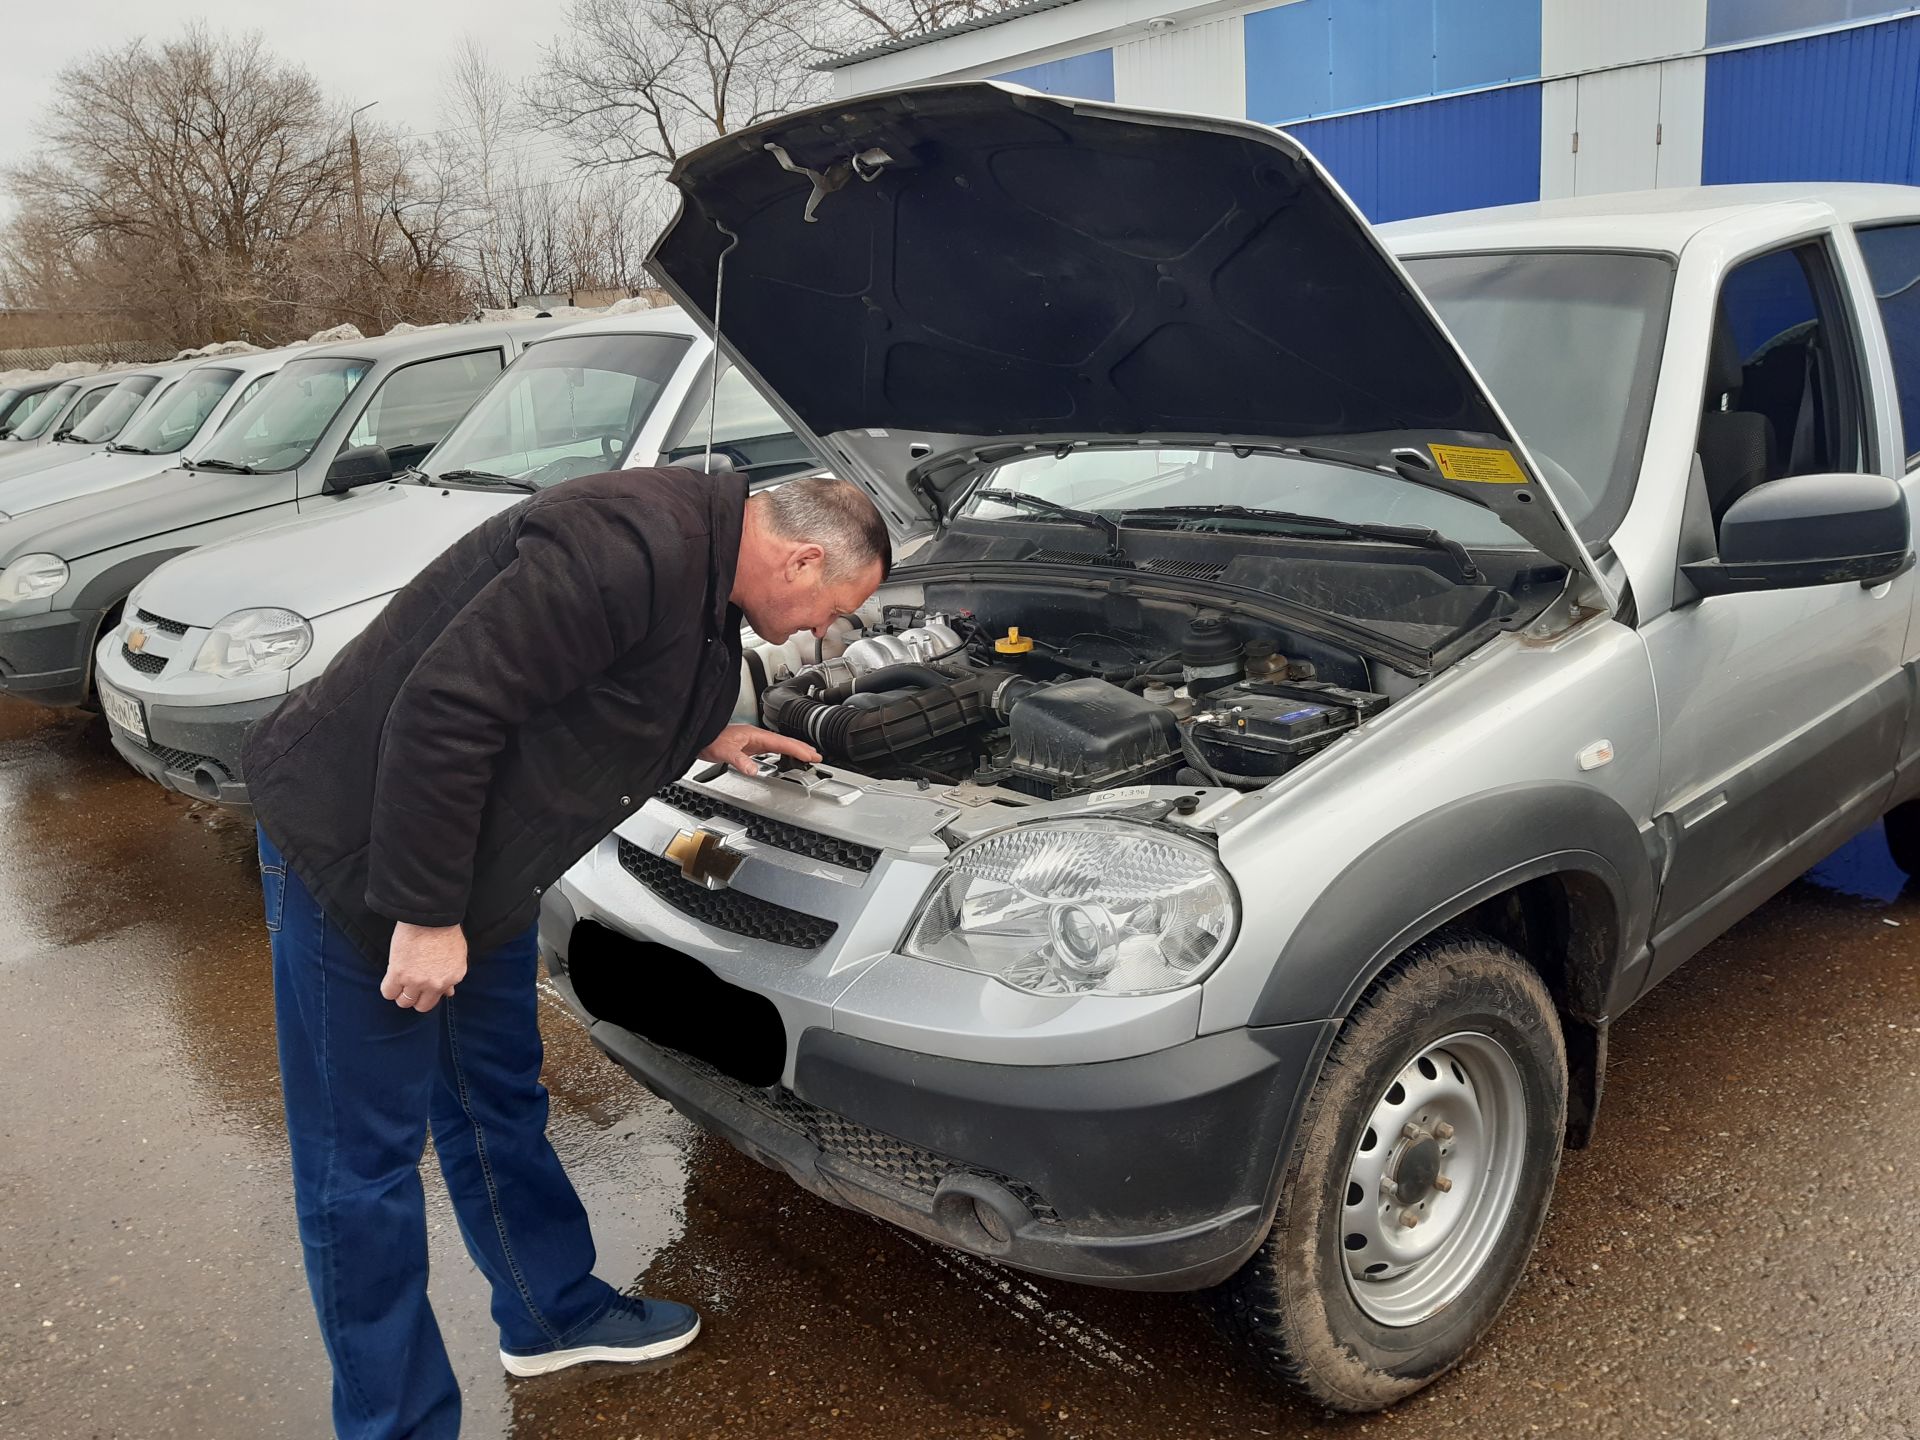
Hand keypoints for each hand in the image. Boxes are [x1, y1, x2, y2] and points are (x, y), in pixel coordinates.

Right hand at [382, 922, 467, 1012]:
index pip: (437, 998)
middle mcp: (436, 984)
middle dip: (415, 998)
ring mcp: (417, 981)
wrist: (430, 915)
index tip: (424, 985)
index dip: (428, 992)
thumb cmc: (444, 930)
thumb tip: (449, 993)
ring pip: (403, 1002)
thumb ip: (452, 977)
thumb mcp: (457, 955)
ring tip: (400, 980)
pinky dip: (388, 988)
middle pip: (421, 1006)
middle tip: (410, 985)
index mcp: (453, 978)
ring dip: (401, 993)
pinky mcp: (399, 974)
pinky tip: (391, 978)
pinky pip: (388, 992)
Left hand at [698, 723, 820, 775]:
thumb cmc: (709, 740)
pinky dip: (782, 752)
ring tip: (807, 756)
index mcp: (755, 735)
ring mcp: (753, 741)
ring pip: (779, 745)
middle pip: (784, 742)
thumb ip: (740, 761)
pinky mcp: (749, 746)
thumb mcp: (725, 752)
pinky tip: (783, 757)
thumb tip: (755, 770)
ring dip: (794, 750)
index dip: (798, 749)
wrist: (697, 737)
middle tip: (817, 756)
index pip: (782, 742)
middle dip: (802, 748)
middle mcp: (756, 736)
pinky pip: (771, 749)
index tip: (812, 755)